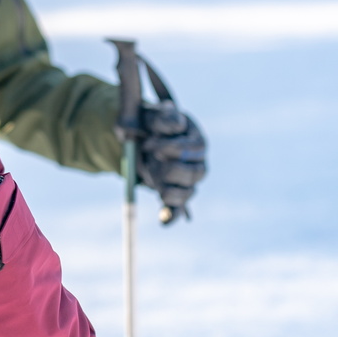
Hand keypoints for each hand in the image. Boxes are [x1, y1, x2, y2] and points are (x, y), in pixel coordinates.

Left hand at [136, 100, 206, 223]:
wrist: (140, 136)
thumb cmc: (150, 124)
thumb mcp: (153, 115)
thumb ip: (163, 117)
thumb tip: (177, 127)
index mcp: (195, 140)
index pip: (193, 149)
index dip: (170, 148)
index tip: (148, 144)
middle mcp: (197, 162)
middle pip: (194, 174)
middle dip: (168, 167)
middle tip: (148, 157)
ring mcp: (187, 180)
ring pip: (187, 192)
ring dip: (166, 186)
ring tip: (150, 174)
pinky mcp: (175, 193)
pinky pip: (177, 209)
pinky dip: (171, 215)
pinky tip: (163, 221)